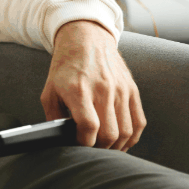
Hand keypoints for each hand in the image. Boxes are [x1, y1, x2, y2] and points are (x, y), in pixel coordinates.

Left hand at [40, 20, 145, 150]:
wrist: (86, 38)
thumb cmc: (65, 67)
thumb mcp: (49, 90)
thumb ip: (54, 117)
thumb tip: (61, 140)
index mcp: (79, 89)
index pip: (89, 127)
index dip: (84, 143)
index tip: (79, 145)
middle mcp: (102, 89)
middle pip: (110, 134)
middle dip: (100, 148)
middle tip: (91, 149)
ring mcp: (120, 89)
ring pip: (126, 132)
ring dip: (116, 146)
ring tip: (105, 147)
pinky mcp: (132, 89)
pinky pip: (139, 122)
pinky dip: (132, 137)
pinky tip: (121, 141)